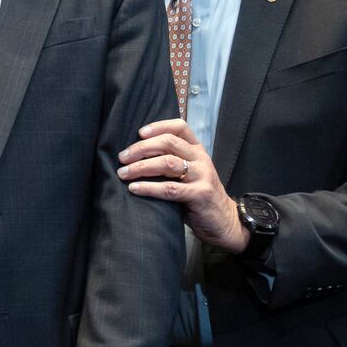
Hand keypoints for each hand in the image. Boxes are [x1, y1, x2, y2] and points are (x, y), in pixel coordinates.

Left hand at [118, 118, 247, 253]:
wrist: (224, 220)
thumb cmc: (199, 195)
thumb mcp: (189, 173)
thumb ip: (172, 161)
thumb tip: (135, 155)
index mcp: (197, 150)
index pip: (180, 127)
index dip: (158, 126)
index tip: (139, 133)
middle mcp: (201, 159)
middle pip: (168, 142)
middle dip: (141, 148)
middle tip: (122, 157)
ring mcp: (202, 176)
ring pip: (167, 163)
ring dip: (141, 167)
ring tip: (123, 173)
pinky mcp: (200, 194)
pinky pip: (170, 188)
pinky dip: (149, 188)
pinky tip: (134, 188)